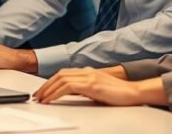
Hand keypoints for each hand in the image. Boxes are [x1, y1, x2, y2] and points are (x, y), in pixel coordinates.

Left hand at [33, 68, 160, 105]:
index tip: (42, 91)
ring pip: (61, 79)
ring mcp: (89, 76)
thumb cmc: (118, 94)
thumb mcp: (97, 90)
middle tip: (37, 96)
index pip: (63, 74)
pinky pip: (68, 87)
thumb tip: (69, 94)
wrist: (134, 92)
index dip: (50, 82)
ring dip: (48, 90)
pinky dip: (56, 93)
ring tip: (41, 99)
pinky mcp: (92, 85)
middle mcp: (87, 71)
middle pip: (59, 75)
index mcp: (88, 71)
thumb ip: (84, 89)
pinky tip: (51, 99)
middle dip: (46, 86)